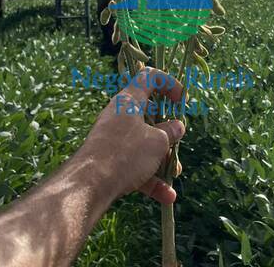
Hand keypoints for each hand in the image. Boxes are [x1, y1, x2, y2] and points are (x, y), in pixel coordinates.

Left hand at [78, 67, 185, 203]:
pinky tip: (166, 196)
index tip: (183, 100)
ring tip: (175, 173)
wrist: (90, 184)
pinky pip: (135, 165)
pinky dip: (150, 178)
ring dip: (162, 159)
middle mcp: (119, 115)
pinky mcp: (110, 160)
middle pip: (149, 115)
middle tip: (178, 141)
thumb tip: (177, 126)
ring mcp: (113, 138)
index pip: (150, 76)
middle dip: (168, 132)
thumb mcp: (157, 141)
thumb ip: (170, 131)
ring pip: (143, 143)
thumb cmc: (126, 153)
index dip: (169, 83)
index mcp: (129, 100)